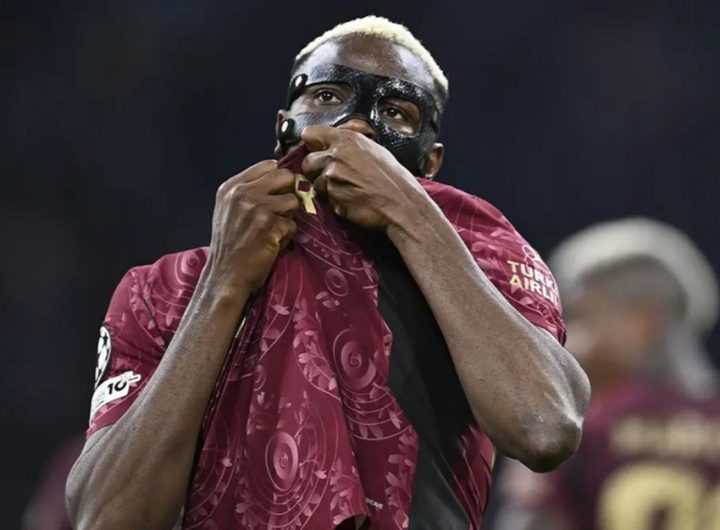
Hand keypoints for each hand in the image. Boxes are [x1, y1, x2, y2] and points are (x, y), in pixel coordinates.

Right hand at [204, 160, 299, 294]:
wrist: (226, 275)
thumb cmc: (230, 244)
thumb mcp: (229, 209)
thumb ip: (250, 191)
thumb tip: (284, 178)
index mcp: (231, 186)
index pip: (268, 165)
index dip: (278, 179)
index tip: (276, 194)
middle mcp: (243, 193)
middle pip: (285, 176)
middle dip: (288, 193)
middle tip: (281, 211)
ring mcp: (257, 208)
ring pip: (293, 200)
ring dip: (289, 217)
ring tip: (274, 230)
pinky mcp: (270, 226)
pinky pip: (294, 224)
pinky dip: (287, 236)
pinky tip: (273, 243)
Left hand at [300, 126, 423, 230]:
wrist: (402, 204)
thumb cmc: (394, 180)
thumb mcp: (374, 151)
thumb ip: (349, 146)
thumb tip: (333, 145)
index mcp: (347, 139)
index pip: (309, 133)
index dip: (312, 145)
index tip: (318, 152)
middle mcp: (336, 155)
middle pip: (307, 162)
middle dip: (315, 171)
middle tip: (333, 177)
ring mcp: (332, 177)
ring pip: (315, 183)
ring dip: (326, 189)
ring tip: (348, 190)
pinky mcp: (333, 197)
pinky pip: (325, 200)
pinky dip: (335, 202)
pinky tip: (352, 201)